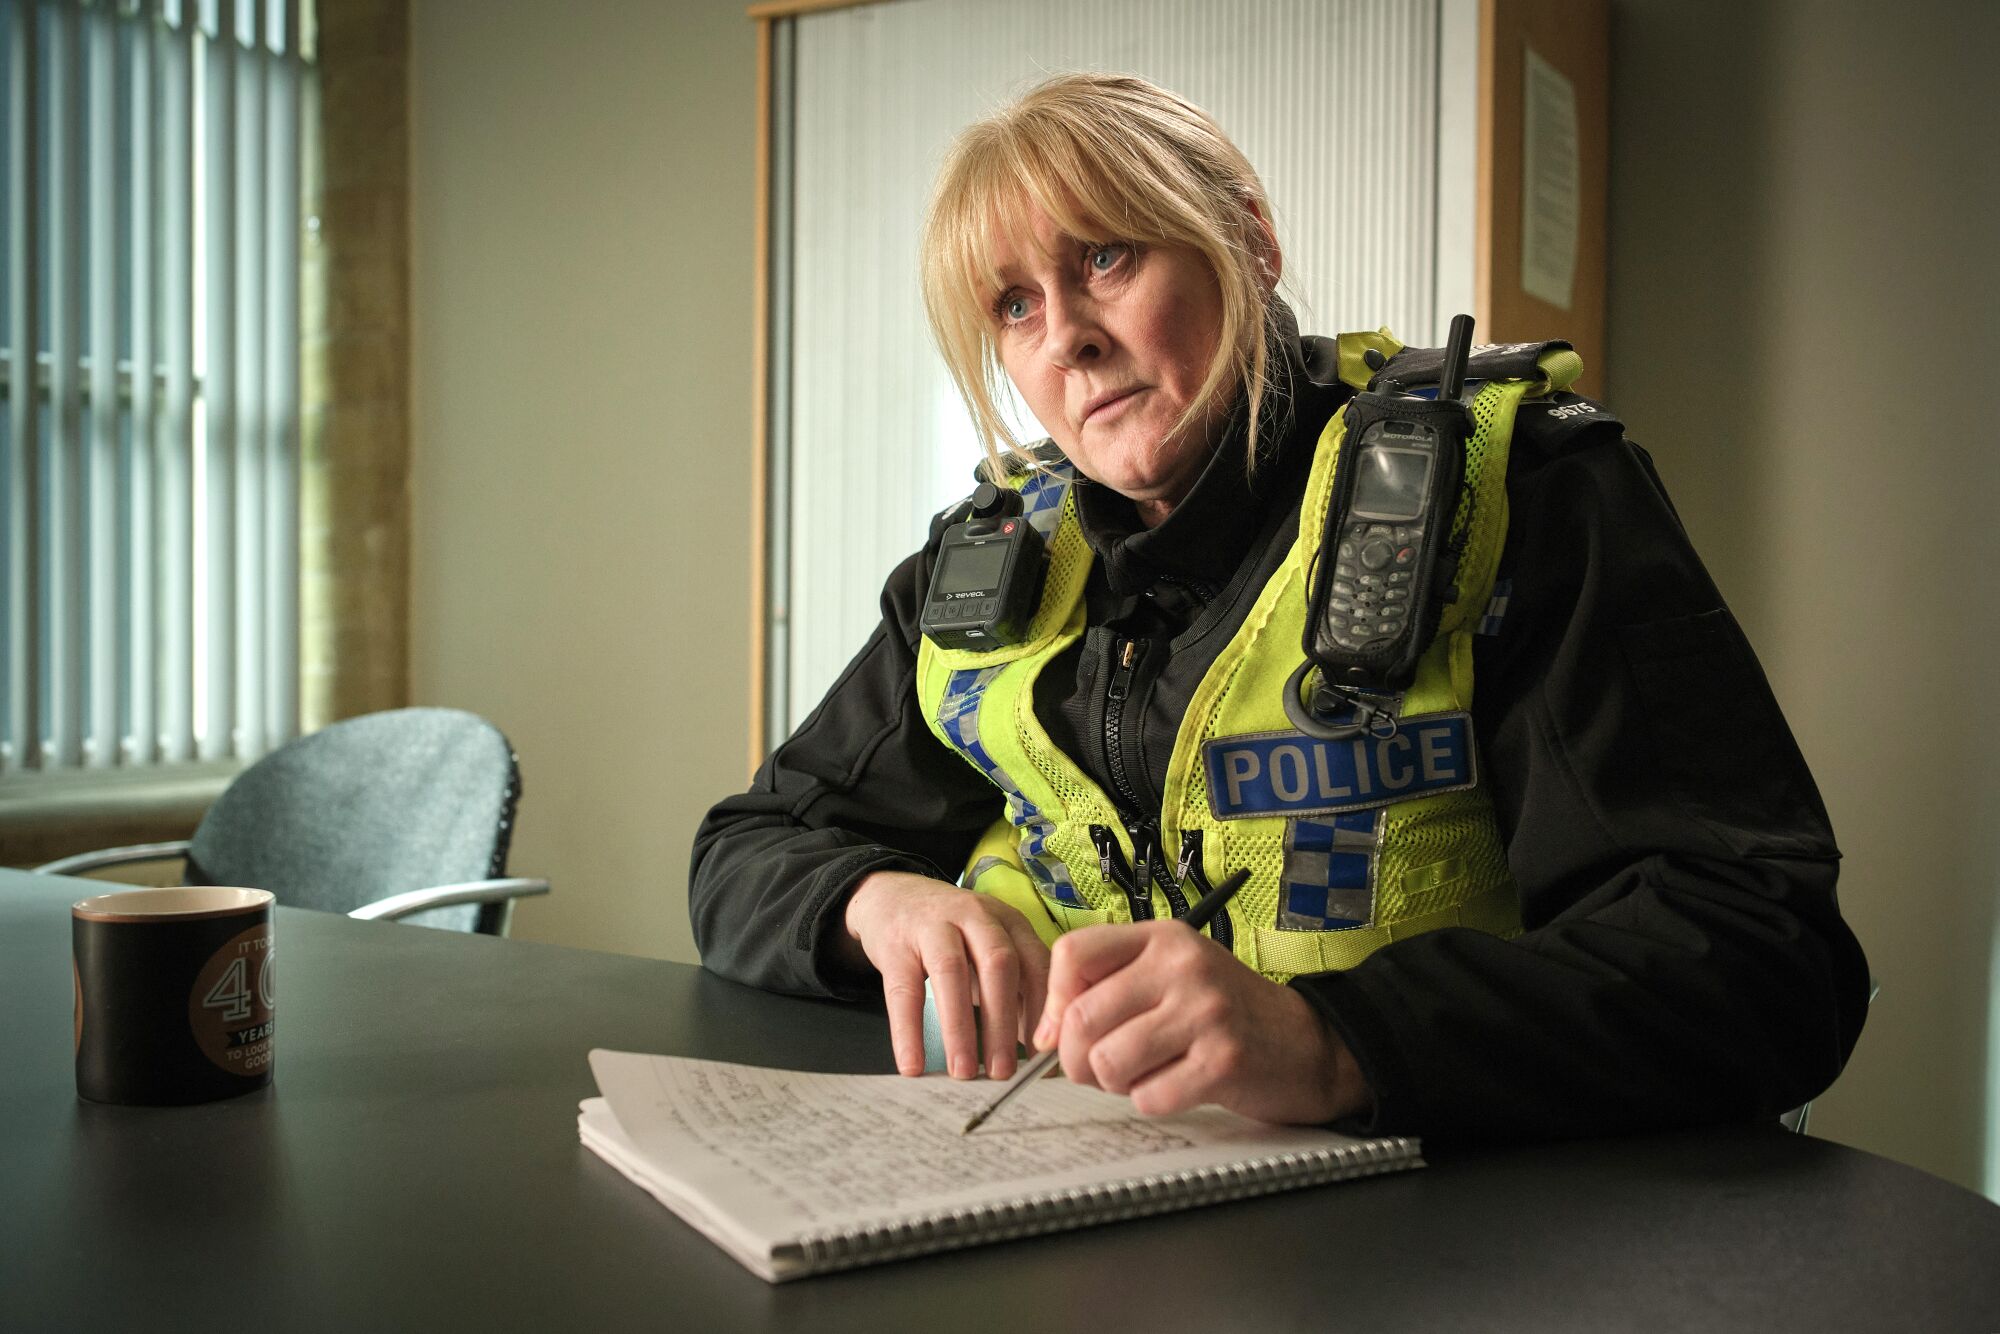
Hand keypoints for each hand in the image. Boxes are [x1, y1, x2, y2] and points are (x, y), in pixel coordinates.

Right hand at [842, 870, 1051, 1081]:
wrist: (892, 895)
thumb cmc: (953, 935)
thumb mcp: (989, 950)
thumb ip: (1015, 991)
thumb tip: (1038, 1051)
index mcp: (1009, 921)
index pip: (1036, 964)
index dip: (1044, 1011)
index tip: (1044, 1058)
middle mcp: (976, 917)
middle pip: (998, 966)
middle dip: (1004, 1022)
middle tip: (1004, 1072)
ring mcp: (933, 926)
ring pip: (951, 973)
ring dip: (960, 1027)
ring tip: (962, 1072)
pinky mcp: (896, 943)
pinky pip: (903, 990)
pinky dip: (908, 1030)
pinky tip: (912, 1064)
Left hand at [1032, 921, 1371, 1123]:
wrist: (1306, 1045)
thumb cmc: (1224, 1014)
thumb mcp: (1171, 977)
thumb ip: (1109, 987)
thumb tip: (1041, 1034)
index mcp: (1162, 938)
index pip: (1073, 953)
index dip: (1053, 1002)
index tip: (1058, 1031)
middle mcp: (1182, 965)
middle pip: (1081, 1018)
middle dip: (1076, 1060)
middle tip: (1099, 1070)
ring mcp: (1205, 1012)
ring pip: (1108, 1062)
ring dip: (1114, 1084)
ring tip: (1143, 1075)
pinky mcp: (1222, 1061)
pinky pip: (1148, 1096)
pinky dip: (1152, 1101)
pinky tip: (1177, 1086)